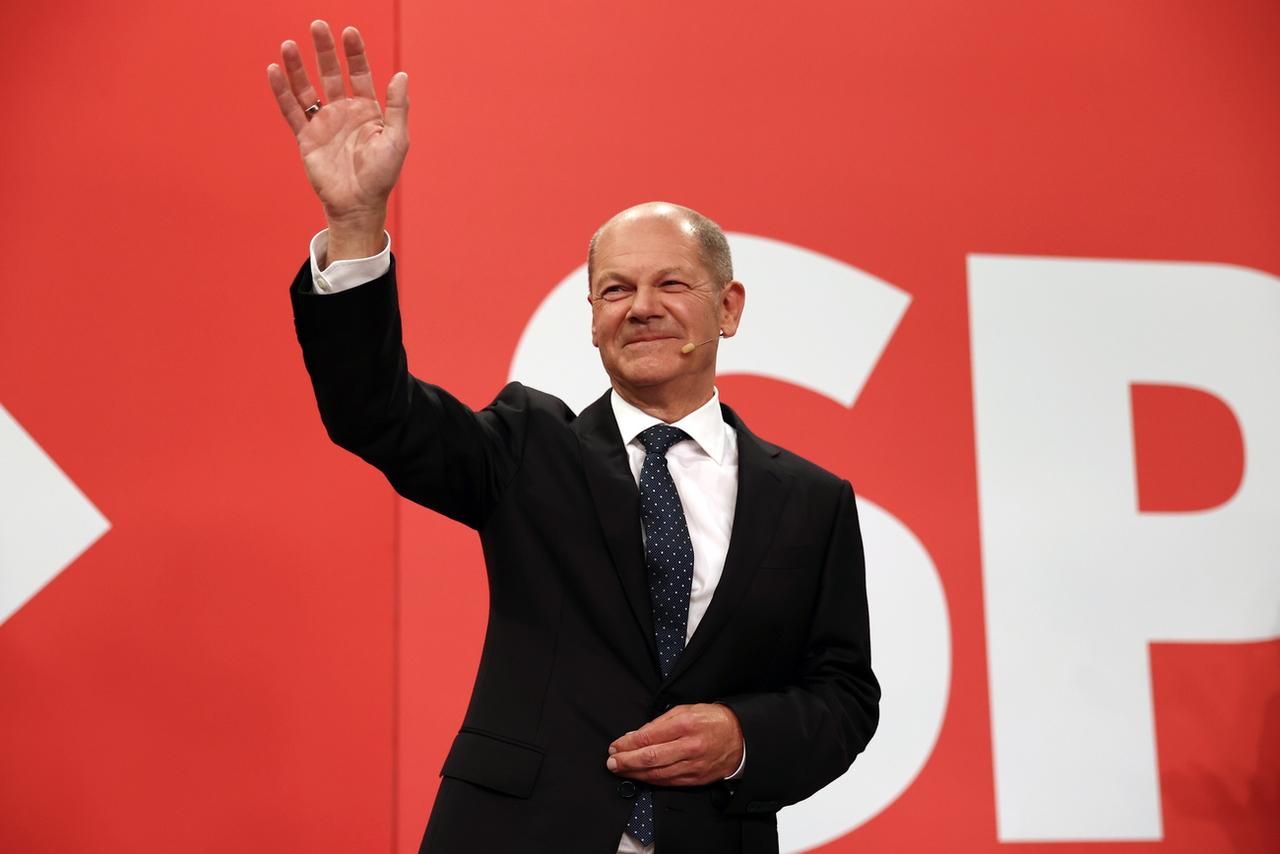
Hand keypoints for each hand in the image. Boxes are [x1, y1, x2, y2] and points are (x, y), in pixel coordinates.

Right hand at [267, 21, 408, 245]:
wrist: (358, 204)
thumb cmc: (381, 175)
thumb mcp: (396, 139)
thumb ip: (398, 107)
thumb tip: (402, 74)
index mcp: (367, 110)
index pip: (360, 74)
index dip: (355, 53)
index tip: (349, 31)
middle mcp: (343, 112)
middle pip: (331, 73)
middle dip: (325, 50)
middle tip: (318, 25)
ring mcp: (323, 124)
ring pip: (307, 89)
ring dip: (298, 67)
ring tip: (289, 44)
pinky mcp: (306, 138)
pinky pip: (291, 111)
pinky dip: (282, 92)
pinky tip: (274, 71)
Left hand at [606, 703, 743, 786]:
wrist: (740, 738)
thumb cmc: (711, 720)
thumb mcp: (687, 710)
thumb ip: (660, 722)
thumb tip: (637, 735)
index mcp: (685, 724)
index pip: (648, 737)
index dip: (628, 743)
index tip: (615, 745)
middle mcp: (689, 746)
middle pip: (650, 758)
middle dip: (626, 761)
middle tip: (612, 762)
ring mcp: (693, 765)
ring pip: (657, 773)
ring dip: (635, 773)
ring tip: (621, 770)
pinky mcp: (696, 779)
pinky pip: (669, 782)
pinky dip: (651, 780)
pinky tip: (640, 777)